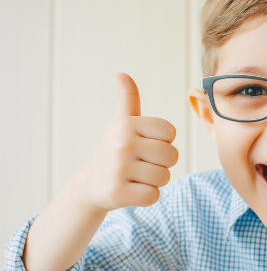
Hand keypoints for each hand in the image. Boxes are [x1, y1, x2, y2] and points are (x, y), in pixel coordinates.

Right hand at [71, 73, 178, 210]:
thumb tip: (121, 74)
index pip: (170, 133)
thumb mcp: (121, 124)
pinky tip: (131, 191)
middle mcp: (122, 143)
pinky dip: (146, 197)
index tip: (144, 146)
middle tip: (140, 165)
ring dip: (154, 181)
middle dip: (162, 164)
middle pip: (171, 156)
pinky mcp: (117, 192)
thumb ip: (128, 99)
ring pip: (164, 177)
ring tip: (135, 177)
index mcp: (127, 124)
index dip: (162, 143)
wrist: (90, 185)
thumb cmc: (114, 151)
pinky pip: (153, 196)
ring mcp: (118, 168)